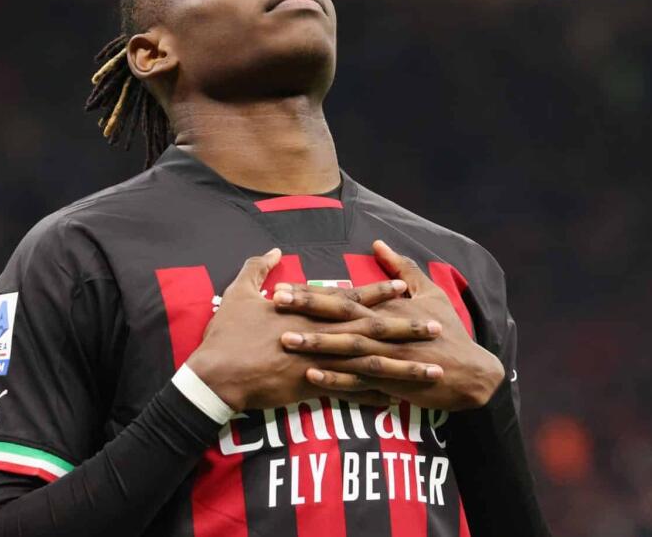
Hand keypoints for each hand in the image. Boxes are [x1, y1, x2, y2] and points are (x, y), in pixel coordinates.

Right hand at [185, 248, 445, 410]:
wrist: (216, 376)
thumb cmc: (225, 335)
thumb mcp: (238, 294)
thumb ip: (257, 269)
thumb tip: (273, 251)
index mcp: (305, 311)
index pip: (349, 299)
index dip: (379, 295)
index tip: (404, 290)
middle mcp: (319, 335)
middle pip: (371, 331)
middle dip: (405, 329)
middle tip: (436, 328)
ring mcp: (318, 362)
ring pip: (369, 364)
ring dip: (403, 367)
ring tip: (431, 370)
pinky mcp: (312, 388)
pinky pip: (350, 393)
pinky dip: (374, 396)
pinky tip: (397, 400)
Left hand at [273, 240, 504, 410]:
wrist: (470, 374)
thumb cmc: (450, 332)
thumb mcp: (431, 293)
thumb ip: (403, 268)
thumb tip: (379, 244)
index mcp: (389, 309)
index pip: (344, 297)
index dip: (312, 292)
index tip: (283, 286)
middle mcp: (384, 331)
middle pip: (339, 318)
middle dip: (306, 310)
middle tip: (276, 302)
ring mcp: (386, 358)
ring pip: (345, 349)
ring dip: (315, 344)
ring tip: (285, 339)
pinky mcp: (391, 383)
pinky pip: (359, 381)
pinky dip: (336, 379)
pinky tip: (312, 376)